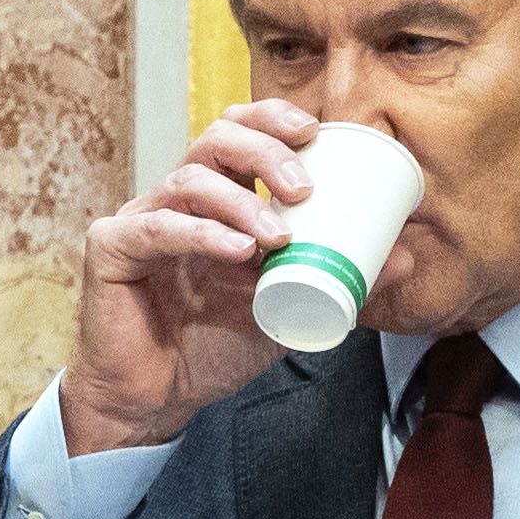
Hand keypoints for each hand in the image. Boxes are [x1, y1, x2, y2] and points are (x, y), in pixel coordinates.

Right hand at [56, 97, 318, 457]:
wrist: (157, 400)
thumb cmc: (213, 347)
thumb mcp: (288, 309)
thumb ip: (339, 280)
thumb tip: (407, 257)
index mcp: (217, 200)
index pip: (240, 133)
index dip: (273, 118)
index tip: (316, 130)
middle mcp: (177, 200)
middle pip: (215, 139)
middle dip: (265, 151)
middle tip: (305, 187)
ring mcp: (141, 219)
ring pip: (189, 180)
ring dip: (241, 201)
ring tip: (279, 236)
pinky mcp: (112, 250)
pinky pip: (156, 228)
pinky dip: (201, 234)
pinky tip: (235, 251)